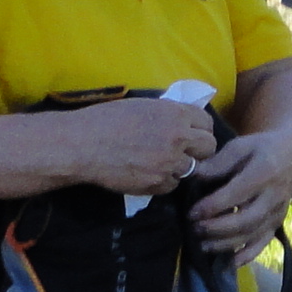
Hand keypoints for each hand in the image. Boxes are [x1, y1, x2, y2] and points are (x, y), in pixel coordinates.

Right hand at [75, 97, 219, 199]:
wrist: (83, 144)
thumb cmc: (106, 119)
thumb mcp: (143, 106)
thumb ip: (168, 114)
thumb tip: (183, 120)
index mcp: (175, 114)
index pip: (207, 123)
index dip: (200, 129)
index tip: (192, 134)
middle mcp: (178, 138)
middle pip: (209, 147)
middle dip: (199, 149)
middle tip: (185, 151)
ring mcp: (169, 163)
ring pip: (193, 169)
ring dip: (181, 167)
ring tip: (163, 164)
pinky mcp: (157, 183)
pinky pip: (172, 185)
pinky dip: (164, 181)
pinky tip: (149, 174)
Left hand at [188, 119, 291, 256]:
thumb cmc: (261, 148)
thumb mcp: (241, 146)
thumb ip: (218, 162)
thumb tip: (194, 176)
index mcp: (265, 172)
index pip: (237, 193)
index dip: (213, 206)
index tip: (192, 212)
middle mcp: (274, 195)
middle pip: (247, 219)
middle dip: (218, 228)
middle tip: (195, 229)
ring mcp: (278, 211)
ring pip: (253, 233)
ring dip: (227, 243)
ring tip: (203, 245)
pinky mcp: (278, 221)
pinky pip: (265, 242)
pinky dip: (249, 255)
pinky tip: (231, 262)